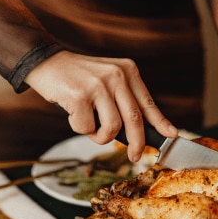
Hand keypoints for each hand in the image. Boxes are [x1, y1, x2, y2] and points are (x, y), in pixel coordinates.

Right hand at [24, 51, 177, 161]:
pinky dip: (79, 128)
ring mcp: (98, 85)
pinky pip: (86, 128)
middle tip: (134, 156)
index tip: (171, 136)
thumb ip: (125, 100)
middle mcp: (117, 76)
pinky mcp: (79, 95)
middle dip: (136, 143)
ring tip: (89, 125)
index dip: (161, 123)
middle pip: (134, 120)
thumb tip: (141, 132)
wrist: (46, 62)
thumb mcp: (108, 80)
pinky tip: (72, 113)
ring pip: (112, 128)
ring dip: (100, 136)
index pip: (148, 103)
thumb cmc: (79, 78)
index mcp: (128, 71)